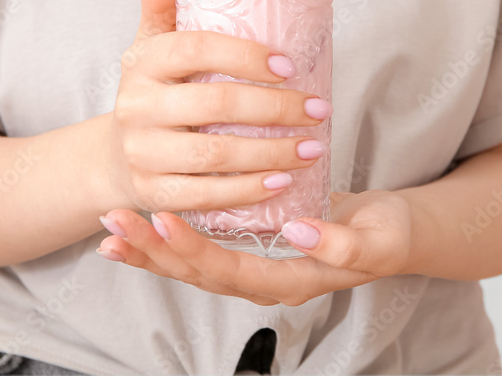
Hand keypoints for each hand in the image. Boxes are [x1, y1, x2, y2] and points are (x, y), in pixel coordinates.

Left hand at [95, 190, 412, 305]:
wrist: (391, 234)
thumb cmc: (387, 235)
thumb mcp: (378, 239)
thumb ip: (343, 244)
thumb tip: (299, 233)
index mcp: (289, 281)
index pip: (231, 271)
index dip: (194, 249)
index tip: (162, 220)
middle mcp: (262, 281)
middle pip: (198, 273)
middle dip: (153, 250)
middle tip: (116, 222)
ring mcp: (252, 267)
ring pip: (191, 266)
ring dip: (149, 248)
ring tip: (111, 229)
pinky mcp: (247, 247)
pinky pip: (200, 248)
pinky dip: (165, 241)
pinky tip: (139, 227)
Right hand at [99, 0, 333, 214]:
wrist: (113, 156)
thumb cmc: (152, 92)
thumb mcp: (151, 46)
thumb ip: (161, 3)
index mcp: (144, 62)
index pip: (196, 50)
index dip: (246, 56)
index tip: (290, 65)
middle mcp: (137, 107)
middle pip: (214, 105)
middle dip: (275, 109)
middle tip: (319, 110)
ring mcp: (143, 153)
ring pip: (215, 155)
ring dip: (272, 153)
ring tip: (312, 147)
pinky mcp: (153, 194)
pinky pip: (206, 197)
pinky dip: (248, 191)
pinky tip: (282, 183)